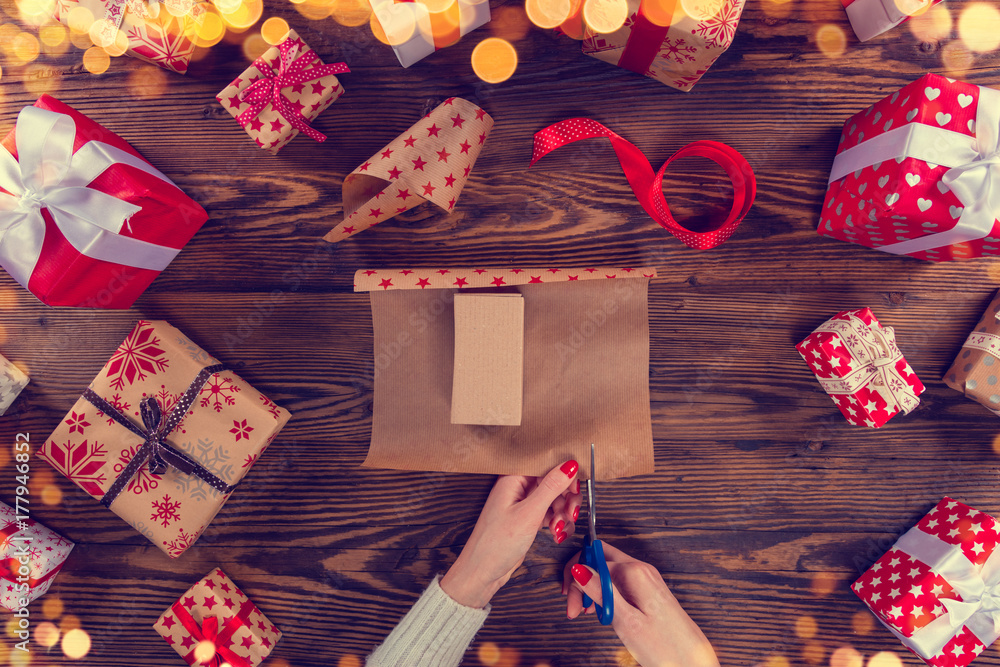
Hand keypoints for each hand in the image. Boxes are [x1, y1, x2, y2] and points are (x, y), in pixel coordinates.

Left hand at [440, 460, 582, 608]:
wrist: (482, 572)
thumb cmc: (496, 543)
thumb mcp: (529, 514)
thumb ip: (551, 487)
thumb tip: (569, 464)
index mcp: (513, 479)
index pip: (545, 464)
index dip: (564, 475)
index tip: (576, 489)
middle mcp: (517, 488)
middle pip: (553, 482)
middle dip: (566, 498)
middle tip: (571, 513)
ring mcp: (522, 505)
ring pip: (554, 499)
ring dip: (563, 513)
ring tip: (560, 528)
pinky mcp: (526, 519)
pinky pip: (549, 514)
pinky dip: (557, 523)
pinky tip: (557, 535)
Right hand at [562, 543, 719, 666]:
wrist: (692, 662)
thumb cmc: (664, 647)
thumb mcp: (626, 621)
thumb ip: (601, 591)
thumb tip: (579, 568)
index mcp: (635, 572)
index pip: (591, 559)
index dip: (575, 580)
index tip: (571, 603)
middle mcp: (641, 569)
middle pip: (599, 558)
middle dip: (580, 578)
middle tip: (575, 607)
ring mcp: (646, 579)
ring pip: (607, 570)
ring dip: (591, 587)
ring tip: (589, 613)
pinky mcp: (648, 590)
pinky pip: (619, 581)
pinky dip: (605, 593)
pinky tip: (604, 612)